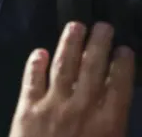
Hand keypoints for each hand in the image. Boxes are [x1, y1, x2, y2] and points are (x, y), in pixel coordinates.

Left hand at [9, 22, 134, 136]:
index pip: (118, 85)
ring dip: (70, 43)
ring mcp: (52, 104)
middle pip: (92, 68)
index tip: (124, 49)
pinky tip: (40, 51)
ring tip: (75, 26)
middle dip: (98, 44)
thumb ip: (115, 127)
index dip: (122, 64)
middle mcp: (81, 107)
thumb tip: (116, 106)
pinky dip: (35, 64)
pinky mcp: (27, 107)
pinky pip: (32, 79)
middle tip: (102, 26)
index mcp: (107, 122)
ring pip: (62, 66)